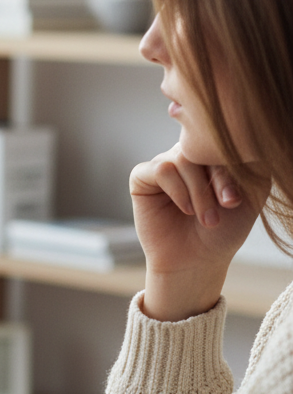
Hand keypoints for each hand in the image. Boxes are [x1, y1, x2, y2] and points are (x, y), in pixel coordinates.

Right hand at [130, 145, 267, 320]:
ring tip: (206, 217)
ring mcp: (166, 163)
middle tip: (226, 207)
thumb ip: (251, 159)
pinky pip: (161, 169)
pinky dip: (177, 190)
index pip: (224, 140)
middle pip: (203, 147)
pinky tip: (185, 209)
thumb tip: (239, 132)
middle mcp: (188, 152)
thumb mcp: (251, 190)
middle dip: (217, 179)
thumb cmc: (224, 228)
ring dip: (198, 191)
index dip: (234, 165)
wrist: (196, 260)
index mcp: (214, 151)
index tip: (236, 201)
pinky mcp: (142, 177)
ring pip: (183, 158)